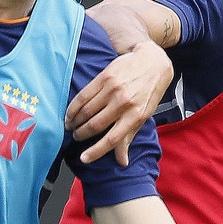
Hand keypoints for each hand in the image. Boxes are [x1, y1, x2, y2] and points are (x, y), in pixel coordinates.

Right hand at [66, 41, 172, 167]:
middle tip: (76, 136)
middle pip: (95, 125)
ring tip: (71, 126)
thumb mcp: (144, 115)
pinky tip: (70, 113)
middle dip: (82, 134)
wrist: (152, 62)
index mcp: (135, 116)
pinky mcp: (104, 77)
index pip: (112, 139)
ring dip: (75, 121)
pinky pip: (84, 95)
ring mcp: (113, 90)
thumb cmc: (149, 92)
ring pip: (87, 111)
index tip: (84, 158)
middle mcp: (124, 103)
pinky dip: (74, 107)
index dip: (96, 151)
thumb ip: (129, 137)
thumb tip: (122, 162)